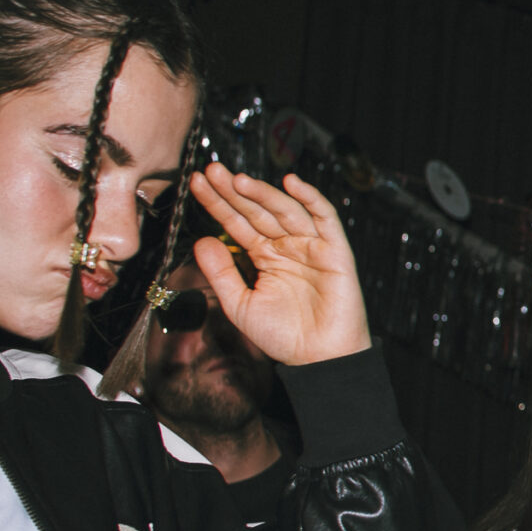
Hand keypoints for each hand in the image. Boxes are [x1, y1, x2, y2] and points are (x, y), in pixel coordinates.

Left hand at [187, 163, 372, 366]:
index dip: (218, 203)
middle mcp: (287, 246)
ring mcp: (311, 246)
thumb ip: (220, 272)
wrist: (317, 359)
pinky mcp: (334, 251)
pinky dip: (311, 199)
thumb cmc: (284, 336)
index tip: (197, 184)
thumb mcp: (239, 304)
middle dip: (235, 191)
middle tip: (212, 171)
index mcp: (265, 256)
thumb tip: (201, 240)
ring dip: (263, 193)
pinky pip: (325, 219)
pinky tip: (292, 183)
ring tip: (238, 179)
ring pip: (285, 210)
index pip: (237, 223)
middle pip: (258, 210)